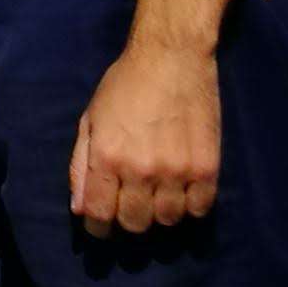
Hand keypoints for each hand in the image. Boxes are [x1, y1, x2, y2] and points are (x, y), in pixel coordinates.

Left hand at [70, 37, 219, 234]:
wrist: (171, 58)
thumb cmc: (124, 86)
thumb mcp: (90, 120)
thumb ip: (81, 165)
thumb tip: (80, 209)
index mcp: (107, 157)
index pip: (99, 215)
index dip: (97, 228)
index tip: (100, 226)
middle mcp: (141, 169)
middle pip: (134, 224)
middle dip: (127, 221)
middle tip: (128, 207)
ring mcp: (177, 171)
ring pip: (167, 221)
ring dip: (159, 214)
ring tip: (155, 196)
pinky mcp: (207, 168)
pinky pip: (199, 209)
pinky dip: (189, 207)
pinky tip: (180, 191)